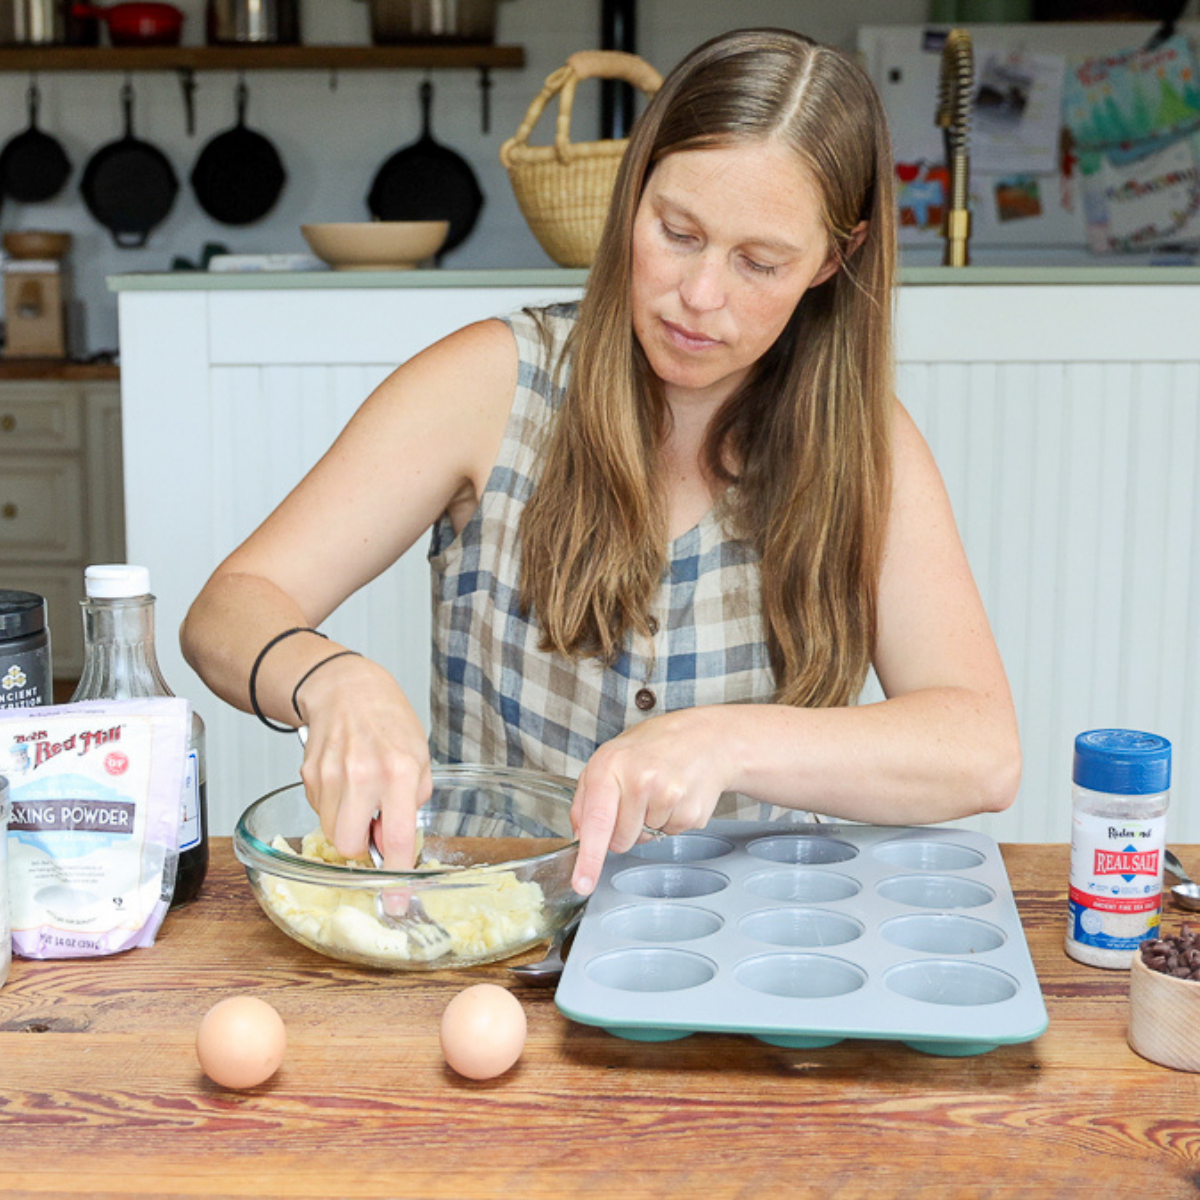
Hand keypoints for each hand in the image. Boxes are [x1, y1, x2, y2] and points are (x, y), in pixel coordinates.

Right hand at [295, 654, 431, 869]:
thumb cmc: (389, 721)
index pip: (396, 838)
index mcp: (398, 772)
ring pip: (331, 832)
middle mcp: (362, 775)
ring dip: (347, 825)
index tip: (394, 902)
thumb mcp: (420, 757)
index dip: (396, 876)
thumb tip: (399, 840)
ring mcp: (330, 775)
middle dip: (360, 847)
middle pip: (349, 845)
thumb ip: (413, 800)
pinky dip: (333, 807)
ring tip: (361, 797)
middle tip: (372, 827)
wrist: (347, 689)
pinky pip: (319, 811)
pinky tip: (345, 782)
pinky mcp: (308, 774)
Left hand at [570, 708, 732, 894]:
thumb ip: (586, 798)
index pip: (596, 821)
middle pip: (619, 841)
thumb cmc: (652, 748)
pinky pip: (669, 835)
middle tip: (636, 798)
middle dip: (624, 829)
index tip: (583, 883)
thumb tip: (579, 835)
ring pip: (645, 841)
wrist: (703, 738)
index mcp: (611, 766)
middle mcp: (640, 779)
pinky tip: (676, 796)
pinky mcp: (691, 812)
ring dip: (649, 823)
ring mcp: (668, 796)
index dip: (589, 858)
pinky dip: (670, 821)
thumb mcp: (608, 759)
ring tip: (658, 792)